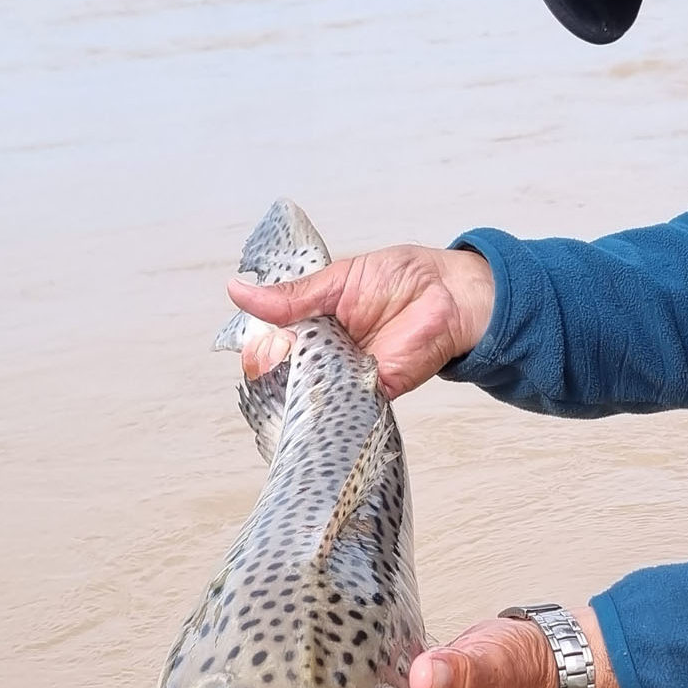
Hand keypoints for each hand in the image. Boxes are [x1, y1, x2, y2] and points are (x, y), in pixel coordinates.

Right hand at [227, 244, 495, 397]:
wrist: (450, 295)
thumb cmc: (401, 279)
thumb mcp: (337, 281)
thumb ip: (292, 296)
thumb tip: (238, 292)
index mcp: (313, 321)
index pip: (273, 342)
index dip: (260, 349)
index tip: (254, 348)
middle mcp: (327, 352)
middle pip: (286, 374)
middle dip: (273, 373)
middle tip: (270, 363)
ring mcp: (347, 375)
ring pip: (310, 394)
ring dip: (297, 392)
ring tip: (289, 381)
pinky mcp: (372, 393)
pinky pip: (344, 409)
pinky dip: (329, 408)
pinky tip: (315, 403)